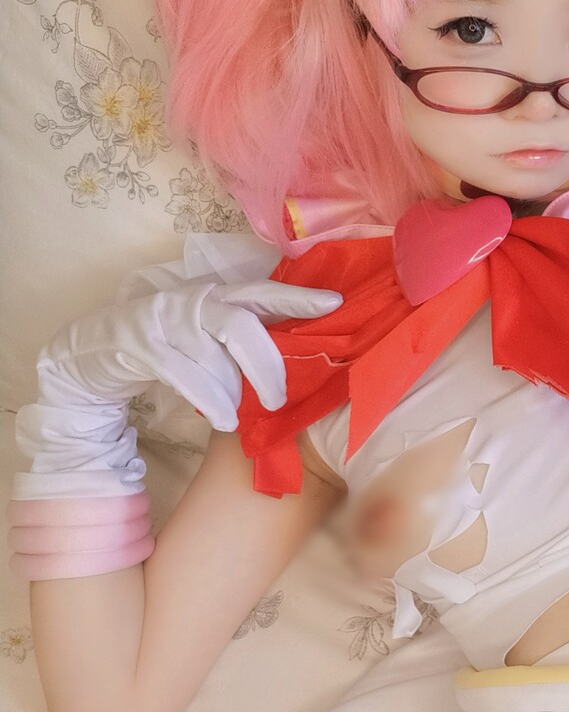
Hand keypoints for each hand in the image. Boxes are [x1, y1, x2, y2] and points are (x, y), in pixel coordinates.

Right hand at [35, 276, 343, 434]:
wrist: (92, 353)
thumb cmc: (164, 348)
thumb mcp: (206, 338)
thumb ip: (243, 341)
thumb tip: (297, 364)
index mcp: (217, 296)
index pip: (263, 292)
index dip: (297, 298)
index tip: (334, 304)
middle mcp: (193, 301)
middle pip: (242, 326)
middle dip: (267, 366)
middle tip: (278, 400)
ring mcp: (164, 319)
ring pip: (213, 356)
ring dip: (231, 391)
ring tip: (239, 415)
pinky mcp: (140, 344)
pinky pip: (184, 374)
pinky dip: (209, 400)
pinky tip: (223, 419)